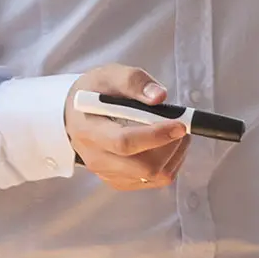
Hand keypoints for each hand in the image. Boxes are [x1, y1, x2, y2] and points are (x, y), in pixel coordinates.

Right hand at [67, 64, 189, 190]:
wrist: (76, 114)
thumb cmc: (95, 92)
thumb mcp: (109, 75)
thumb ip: (134, 82)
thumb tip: (159, 97)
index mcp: (91, 131)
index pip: (124, 143)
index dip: (156, 136)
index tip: (180, 124)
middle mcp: (97, 158)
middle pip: (144, 167)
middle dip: (171, 147)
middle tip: (181, 126)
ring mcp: (108, 174)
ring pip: (153, 176)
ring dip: (174, 155)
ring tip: (174, 131)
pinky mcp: (120, 181)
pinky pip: (154, 180)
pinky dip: (169, 163)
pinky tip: (165, 144)